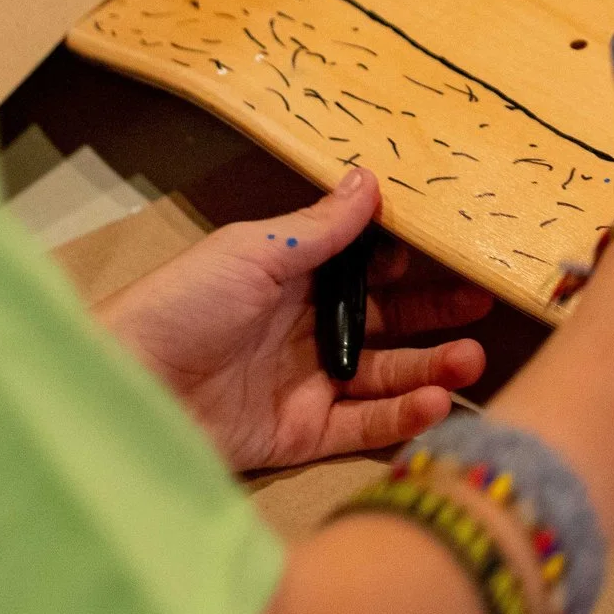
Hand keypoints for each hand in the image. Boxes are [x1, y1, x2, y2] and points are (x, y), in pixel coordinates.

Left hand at [97, 170, 489, 471]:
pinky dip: (402, 416)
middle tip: (485, 304)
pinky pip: (364, 426)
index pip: (365, 265)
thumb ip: (320, 228)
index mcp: (291, 276)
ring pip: (385, 374)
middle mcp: (305, 328)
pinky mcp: (301, 435)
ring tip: (472, 359)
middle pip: (385, 320)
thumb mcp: (254, 252)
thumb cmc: (182, 306)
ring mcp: (306, 383)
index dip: (409, 259)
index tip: (457, 248)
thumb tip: (371, 178)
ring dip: (430, 367)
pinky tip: (436, 403)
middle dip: (435, 313)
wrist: (128, 387)